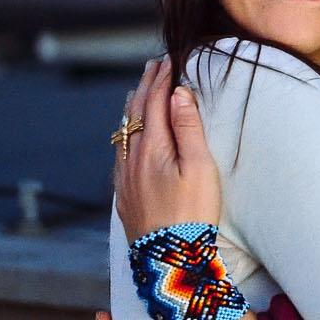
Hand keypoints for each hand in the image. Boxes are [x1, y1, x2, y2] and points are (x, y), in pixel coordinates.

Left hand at [114, 58, 221, 240]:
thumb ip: (188, 128)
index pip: (155, 103)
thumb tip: (178, 95)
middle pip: (136, 114)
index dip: (162, 79)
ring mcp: (124, 178)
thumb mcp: (200, 168)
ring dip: (133, 109)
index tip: (169, 60)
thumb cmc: (192, 214)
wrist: (169, 260)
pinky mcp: (124, 195)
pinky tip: (128, 138)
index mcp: (152, 148)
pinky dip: (126, 134)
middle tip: (153, 66)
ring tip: (138, 93)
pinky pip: (120, 154)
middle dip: (146, 87)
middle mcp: (132, 159)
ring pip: (124, 133)